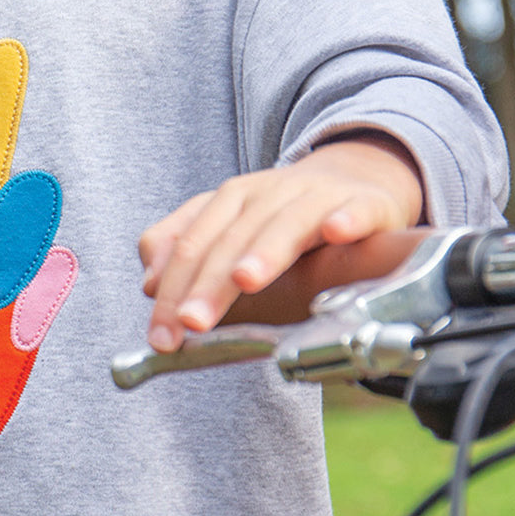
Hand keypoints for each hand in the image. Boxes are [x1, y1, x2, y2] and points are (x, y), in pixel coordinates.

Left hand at [140, 136, 422, 353]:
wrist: (354, 181)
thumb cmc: (283, 218)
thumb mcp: (228, 231)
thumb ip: (185, 254)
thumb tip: (149, 284)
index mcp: (229, 201)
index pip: (191, 245)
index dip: (174, 290)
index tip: (163, 334)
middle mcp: (267, 194)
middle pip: (231, 239)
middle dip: (209, 283)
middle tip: (193, 322)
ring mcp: (315, 197)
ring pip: (286, 223)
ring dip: (264, 251)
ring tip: (245, 280)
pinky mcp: (365, 204)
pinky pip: (355, 210)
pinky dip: (345, 218)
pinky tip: (335, 231)